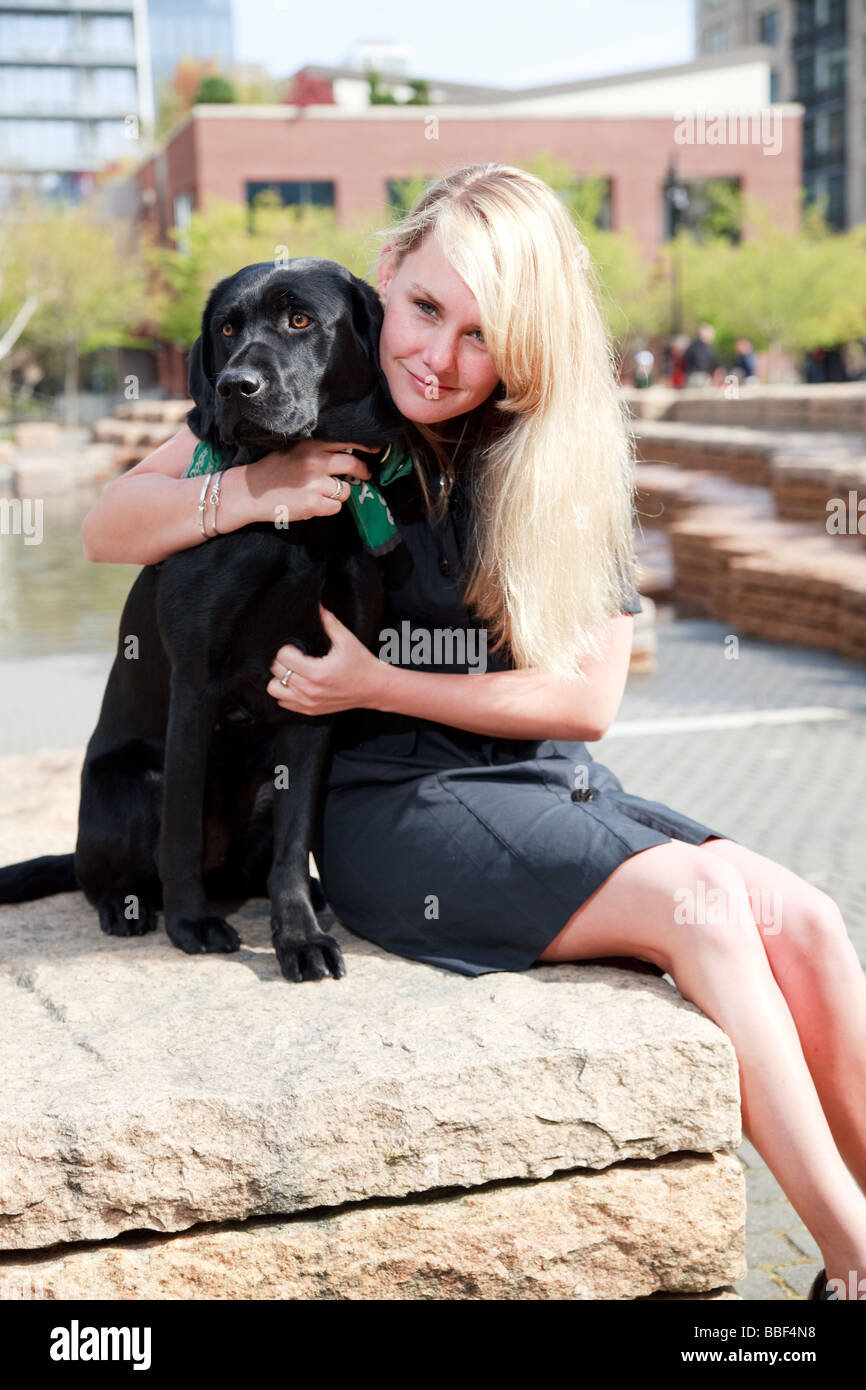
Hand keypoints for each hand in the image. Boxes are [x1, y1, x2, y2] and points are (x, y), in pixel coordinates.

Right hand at [245, 440, 377, 525]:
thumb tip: (349, 453)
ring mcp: (315, 483)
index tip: (376, 449)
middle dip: (363, 472)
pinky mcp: (313, 504)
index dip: (366, 446)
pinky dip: (328, 508)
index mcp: (311, 444)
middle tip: (364, 475)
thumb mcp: (294, 449)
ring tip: (322, 493)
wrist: (249, 491)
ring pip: (346, 490)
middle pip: (354, 465)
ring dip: (339, 494)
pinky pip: (335, 508)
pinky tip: (313, 504)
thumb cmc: (273, 469)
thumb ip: (317, 449)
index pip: (348, 442)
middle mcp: (316, 461)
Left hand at [266, 604, 386, 714]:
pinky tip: (298, 683)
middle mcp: (310, 690)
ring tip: (293, 670)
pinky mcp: (310, 710)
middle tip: (295, 656)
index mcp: (317, 672)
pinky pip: (284, 702)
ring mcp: (308, 702)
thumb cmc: (362, 664)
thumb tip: (317, 607)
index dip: (287, 648)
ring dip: (280, 678)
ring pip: (274, 689)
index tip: (297, 646)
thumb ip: (329, 622)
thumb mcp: (347, 640)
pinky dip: (286, 692)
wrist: (376, 688)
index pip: (282, 657)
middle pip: (276, 672)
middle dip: (283, 661)